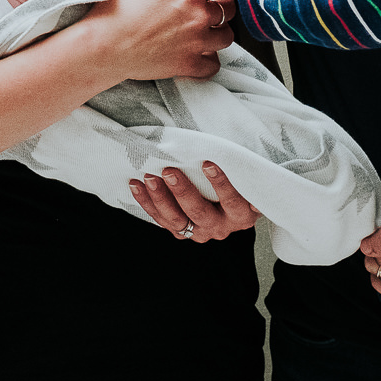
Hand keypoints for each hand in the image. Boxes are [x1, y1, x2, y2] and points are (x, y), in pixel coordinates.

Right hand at [85, 0, 232, 80]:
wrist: (105, 44)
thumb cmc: (120, 6)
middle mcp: (199, 15)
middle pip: (231, 8)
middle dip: (221, 5)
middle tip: (206, 7)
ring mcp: (196, 42)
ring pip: (227, 37)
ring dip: (218, 32)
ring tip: (201, 31)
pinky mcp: (189, 65)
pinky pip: (214, 64)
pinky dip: (209, 59)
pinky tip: (196, 52)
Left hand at [128, 162, 259, 241]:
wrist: (232, 203)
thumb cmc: (238, 180)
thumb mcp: (244, 175)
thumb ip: (238, 166)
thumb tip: (225, 148)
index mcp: (242, 214)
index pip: (232, 201)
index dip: (221, 184)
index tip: (208, 163)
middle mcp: (222, 227)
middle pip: (200, 212)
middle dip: (183, 192)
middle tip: (169, 171)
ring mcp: (201, 232)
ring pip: (177, 220)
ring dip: (160, 198)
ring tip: (149, 177)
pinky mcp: (182, 232)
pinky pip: (162, 220)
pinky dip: (147, 203)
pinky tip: (136, 185)